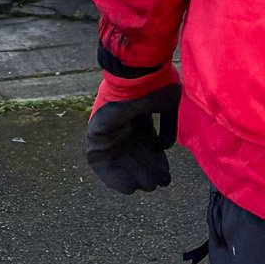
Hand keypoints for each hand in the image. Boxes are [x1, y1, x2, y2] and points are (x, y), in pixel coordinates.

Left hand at [85, 65, 180, 193]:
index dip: (156, 158)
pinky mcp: (96, 137)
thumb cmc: (152, 85)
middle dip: (148, 169)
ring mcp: (109, 131)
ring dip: (135, 174)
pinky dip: (114, 177)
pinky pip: (102, 164)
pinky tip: (130, 188)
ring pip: (121, 160)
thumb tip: (165, 147)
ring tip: (150, 187)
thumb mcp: (169, 105)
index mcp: (136, 113)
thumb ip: (168, 127)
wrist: (132, 76)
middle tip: (162, 183)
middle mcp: (122, 123)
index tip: (166, 172)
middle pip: (135, 153)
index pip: (146, 141)